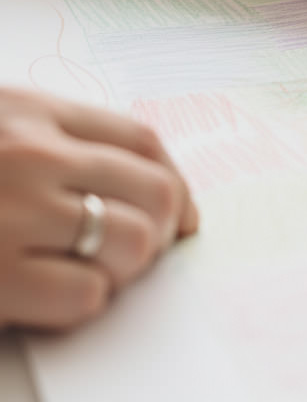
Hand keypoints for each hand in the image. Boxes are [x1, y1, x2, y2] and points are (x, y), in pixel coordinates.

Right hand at [0, 88, 197, 330]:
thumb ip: (59, 142)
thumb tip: (147, 188)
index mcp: (35, 113)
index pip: (141, 139)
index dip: (175, 179)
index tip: (182, 210)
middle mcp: (34, 157)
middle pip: (155, 189)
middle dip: (161, 226)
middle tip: (140, 248)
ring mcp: (14, 215)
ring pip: (134, 241)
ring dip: (127, 266)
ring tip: (95, 270)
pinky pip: (84, 294)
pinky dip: (83, 300)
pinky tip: (55, 294)